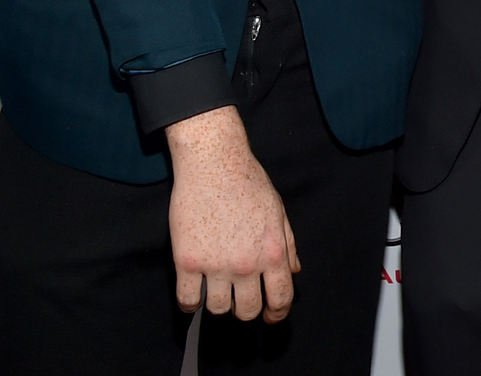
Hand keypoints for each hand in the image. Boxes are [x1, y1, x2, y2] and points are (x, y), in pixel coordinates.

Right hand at [165, 107, 300, 321]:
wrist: (213, 163)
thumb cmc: (248, 182)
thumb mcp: (278, 211)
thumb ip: (288, 245)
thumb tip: (293, 272)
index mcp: (273, 253)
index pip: (280, 299)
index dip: (276, 314)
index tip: (270, 317)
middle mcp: (246, 264)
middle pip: (247, 311)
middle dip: (246, 310)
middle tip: (240, 300)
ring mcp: (215, 265)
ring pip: (217, 310)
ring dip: (219, 306)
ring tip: (217, 292)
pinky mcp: (187, 261)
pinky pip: (187, 300)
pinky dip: (190, 304)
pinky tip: (194, 295)